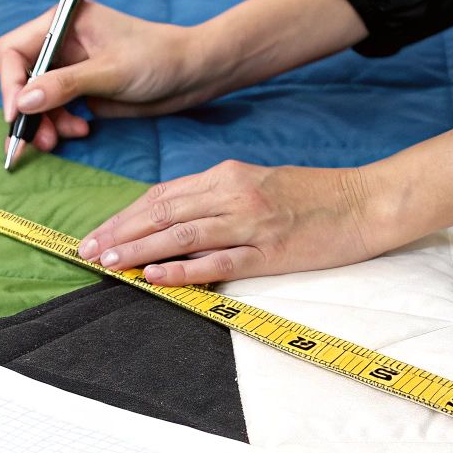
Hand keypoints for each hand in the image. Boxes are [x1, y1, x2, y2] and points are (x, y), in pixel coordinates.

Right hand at [0, 0, 219, 154]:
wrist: (192, 74)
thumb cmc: (157, 58)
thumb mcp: (110, 72)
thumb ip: (65, 85)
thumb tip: (22, 102)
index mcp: (62, 22)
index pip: (12, 50)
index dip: (9, 82)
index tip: (18, 114)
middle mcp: (60, 42)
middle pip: (19, 77)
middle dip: (25, 109)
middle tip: (35, 140)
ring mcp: (69, 67)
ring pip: (34, 98)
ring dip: (43, 122)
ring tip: (60, 140)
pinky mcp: (80, 89)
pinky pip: (54, 110)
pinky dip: (59, 124)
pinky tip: (81, 130)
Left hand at [79, 161, 386, 285]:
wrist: (365, 202)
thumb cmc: (314, 196)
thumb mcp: (259, 184)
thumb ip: (219, 197)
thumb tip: (175, 219)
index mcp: (229, 175)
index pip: (163, 195)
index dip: (125, 215)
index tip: (98, 233)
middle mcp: (234, 194)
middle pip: (163, 213)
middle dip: (120, 233)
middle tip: (86, 251)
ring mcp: (251, 223)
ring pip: (182, 235)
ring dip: (139, 250)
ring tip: (108, 263)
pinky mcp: (270, 252)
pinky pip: (217, 262)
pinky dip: (183, 270)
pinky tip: (155, 277)